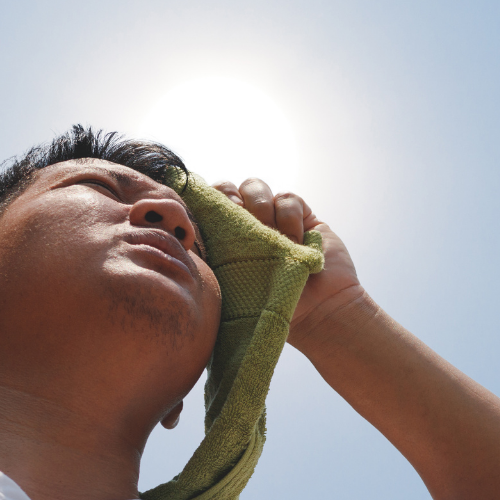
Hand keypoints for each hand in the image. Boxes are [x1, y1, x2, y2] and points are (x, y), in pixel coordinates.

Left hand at [211, 178, 365, 340]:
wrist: (320, 313)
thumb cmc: (269, 310)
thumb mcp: (226, 289)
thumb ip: (205, 262)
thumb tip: (179, 235)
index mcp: (221, 242)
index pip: (201, 207)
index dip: (200, 200)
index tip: (205, 213)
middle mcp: (244, 226)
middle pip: (225, 188)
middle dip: (228, 196)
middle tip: (237, 215)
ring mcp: (273, 219)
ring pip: (254, 186)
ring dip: (260, 206)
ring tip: (271, 235)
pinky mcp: (301, 216)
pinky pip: (287, 198)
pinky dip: (289, 215)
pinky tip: (296, 239)